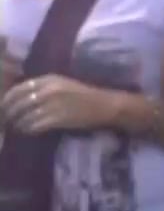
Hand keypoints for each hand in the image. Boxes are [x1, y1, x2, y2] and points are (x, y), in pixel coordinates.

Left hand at [1, 75, 135, 135]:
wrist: (105, 105)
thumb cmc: (84, 95)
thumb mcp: (63, 84)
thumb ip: (43, 88)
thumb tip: (19, 98)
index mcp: (50, 79)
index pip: (19, 89)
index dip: (8, 99)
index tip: (4, 107)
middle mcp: (50, 90)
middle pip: (20, 103)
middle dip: (10, 113)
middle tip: (7, 120)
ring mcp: (54, 105)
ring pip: (25, 116)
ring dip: (18, 123)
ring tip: (17, 127)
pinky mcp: (59, 119)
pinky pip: (35, 126)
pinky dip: (28, 129)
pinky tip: (28, 131)